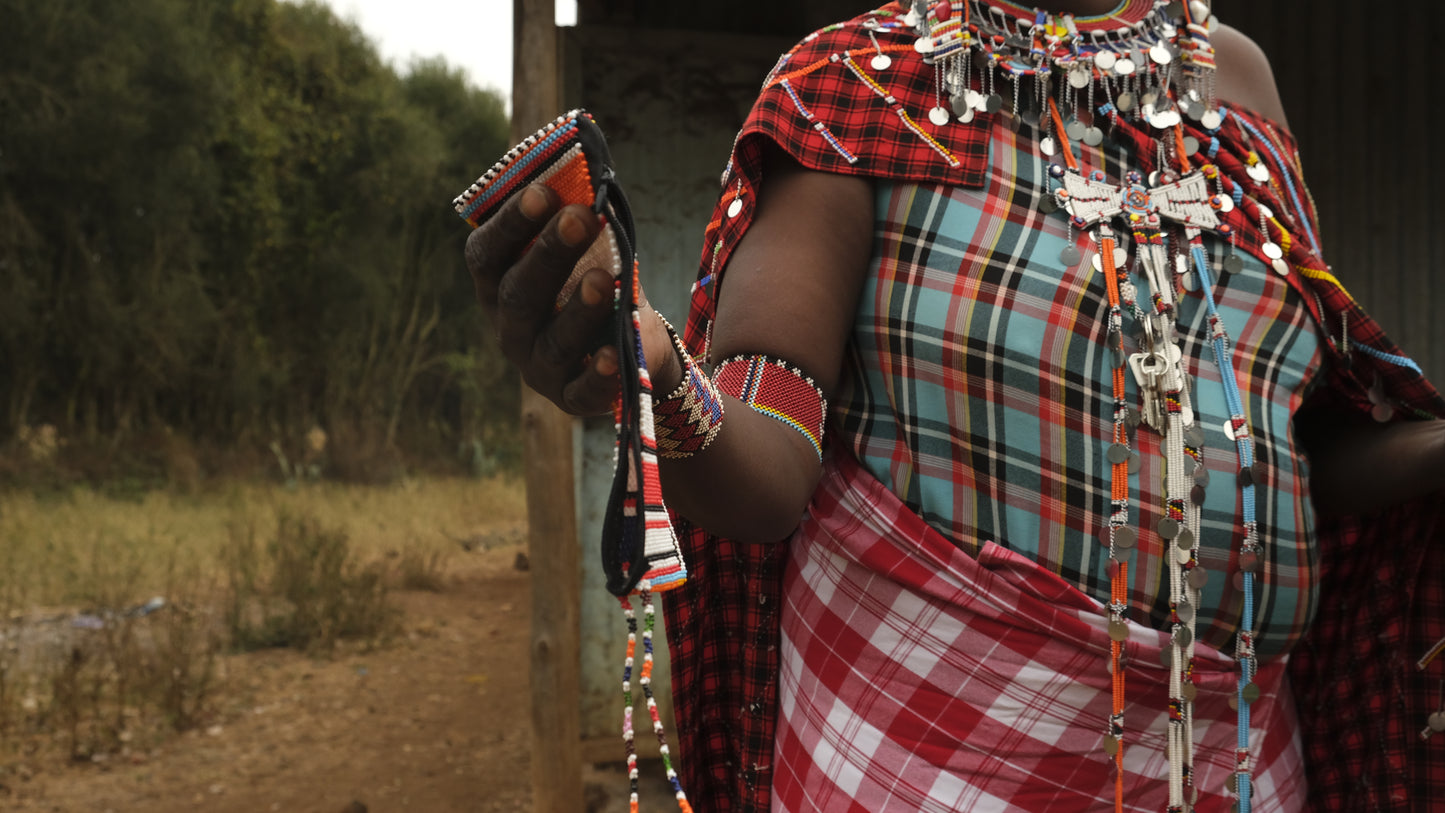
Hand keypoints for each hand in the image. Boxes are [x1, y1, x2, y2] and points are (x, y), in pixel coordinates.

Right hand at [465, 183, 627, 415]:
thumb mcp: (587, 252)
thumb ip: (581, 219)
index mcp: (499, 286)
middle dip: (549, 254)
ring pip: (553, 341)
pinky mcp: (573, 399)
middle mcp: (510, 329)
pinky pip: (582, 392)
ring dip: (578, 309)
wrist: (631, 345)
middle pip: (519, 294)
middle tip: (579, 217)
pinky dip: (597, 375)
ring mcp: (539, 368)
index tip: (543, 191)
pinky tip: (614, 354)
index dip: (510, 223)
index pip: (487, 254)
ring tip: (606, 279)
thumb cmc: (596, 283)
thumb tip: (588, 169)